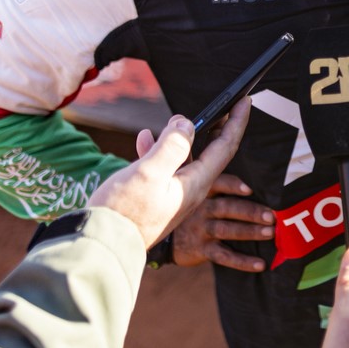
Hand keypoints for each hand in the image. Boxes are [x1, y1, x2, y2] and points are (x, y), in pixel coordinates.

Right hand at [86, 98, 250, 249]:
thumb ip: (171, 147)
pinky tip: (143, 139)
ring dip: (192, 137)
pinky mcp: (157, 201)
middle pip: (214, 154)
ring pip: (190, 160)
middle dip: (223, 128)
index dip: (236, 122)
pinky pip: (166, 169)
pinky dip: (162, 150)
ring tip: (190, 120)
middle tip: (229, 106)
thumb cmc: (124, 213)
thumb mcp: (148, 173)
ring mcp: (174, 197)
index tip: (246, 101)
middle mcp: (190, 191)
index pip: (225, 146)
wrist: (103, 246)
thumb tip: (186, 123)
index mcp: (195, 183)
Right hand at [169, 174, 273, 270]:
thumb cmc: (193, 210)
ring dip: (249, 231)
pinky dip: (243, 261)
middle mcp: (200, 209)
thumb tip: (255, 183)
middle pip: (227, 208)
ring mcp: (200, 230)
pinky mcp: (201, 250)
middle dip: (250, 211)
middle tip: (271, 216)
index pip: (217, 184)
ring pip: (226, 230)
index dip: (233, 185)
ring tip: (270, 233)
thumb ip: (220, 186)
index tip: (250, 189)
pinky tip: (260, 264)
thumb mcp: (197, 193)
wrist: (165, 237)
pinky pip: (223, 257)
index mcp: (202, 191)